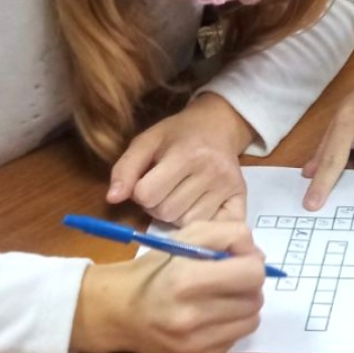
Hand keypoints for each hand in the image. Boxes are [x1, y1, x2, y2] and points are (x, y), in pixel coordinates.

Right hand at [71, 220, 264, 352]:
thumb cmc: (155, 269)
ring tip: (218, 299)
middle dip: (247, 286)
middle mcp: (190, 317)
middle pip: (255, 300)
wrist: (118, 311)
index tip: (237, 261)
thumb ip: (229, 234)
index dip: (251, 263)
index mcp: (186, 281)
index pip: (253, 274)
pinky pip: (233, 341)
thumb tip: (259, 257)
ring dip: (241, 308)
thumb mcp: (188, 236)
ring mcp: (193, 345)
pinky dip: (228, 327)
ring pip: (251, 322)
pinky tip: (206, 319)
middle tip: (228, 281)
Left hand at [108, 93, 252, 225]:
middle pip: (166, 212)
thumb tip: (112, 199)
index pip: (147, 194)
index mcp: (187, 154)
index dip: (140, 191)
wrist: (218, 125)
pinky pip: (211, 227)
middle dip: (158, 204)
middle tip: (165, 188)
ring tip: (181, 195)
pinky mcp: (241, 197)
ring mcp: (229, 186)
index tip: (147, 180)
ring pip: (186, 222)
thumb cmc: (178, 134)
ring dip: (176, 214)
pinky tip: (198, 207)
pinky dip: (199, 223)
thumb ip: (125, 168)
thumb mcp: (146, 141)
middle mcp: (212, 171)